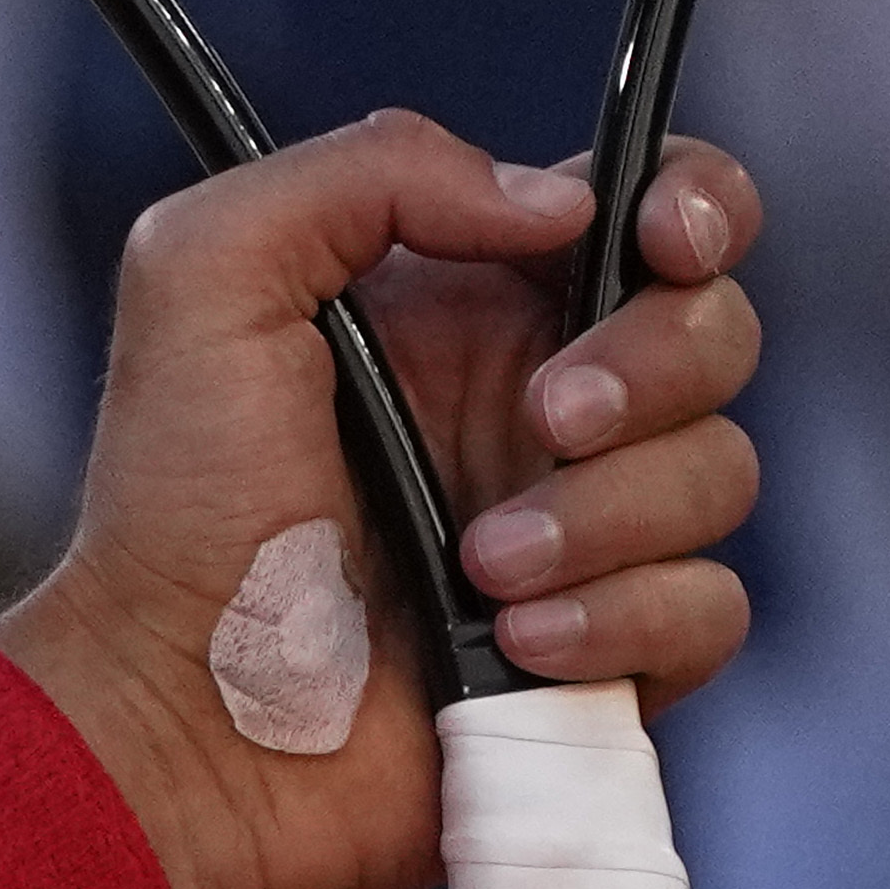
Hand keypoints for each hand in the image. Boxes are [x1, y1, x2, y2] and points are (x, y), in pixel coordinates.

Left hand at [0, 118, 767, 888]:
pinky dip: (619, 621)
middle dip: (649, 368)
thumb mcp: (204, 279)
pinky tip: (510, 642)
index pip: (647, 211)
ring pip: (718, 473)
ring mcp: (582, 530)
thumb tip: (554, 200)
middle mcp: (538, 407)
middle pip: (715, 334)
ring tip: (477, 563)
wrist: (173, 710)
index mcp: (466, 304)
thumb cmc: (171, 506)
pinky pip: (707, 610)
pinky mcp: (606, 647)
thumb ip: (364, 178)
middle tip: (540, 421)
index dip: (692, 209)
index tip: (661, 240)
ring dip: (606, 514)